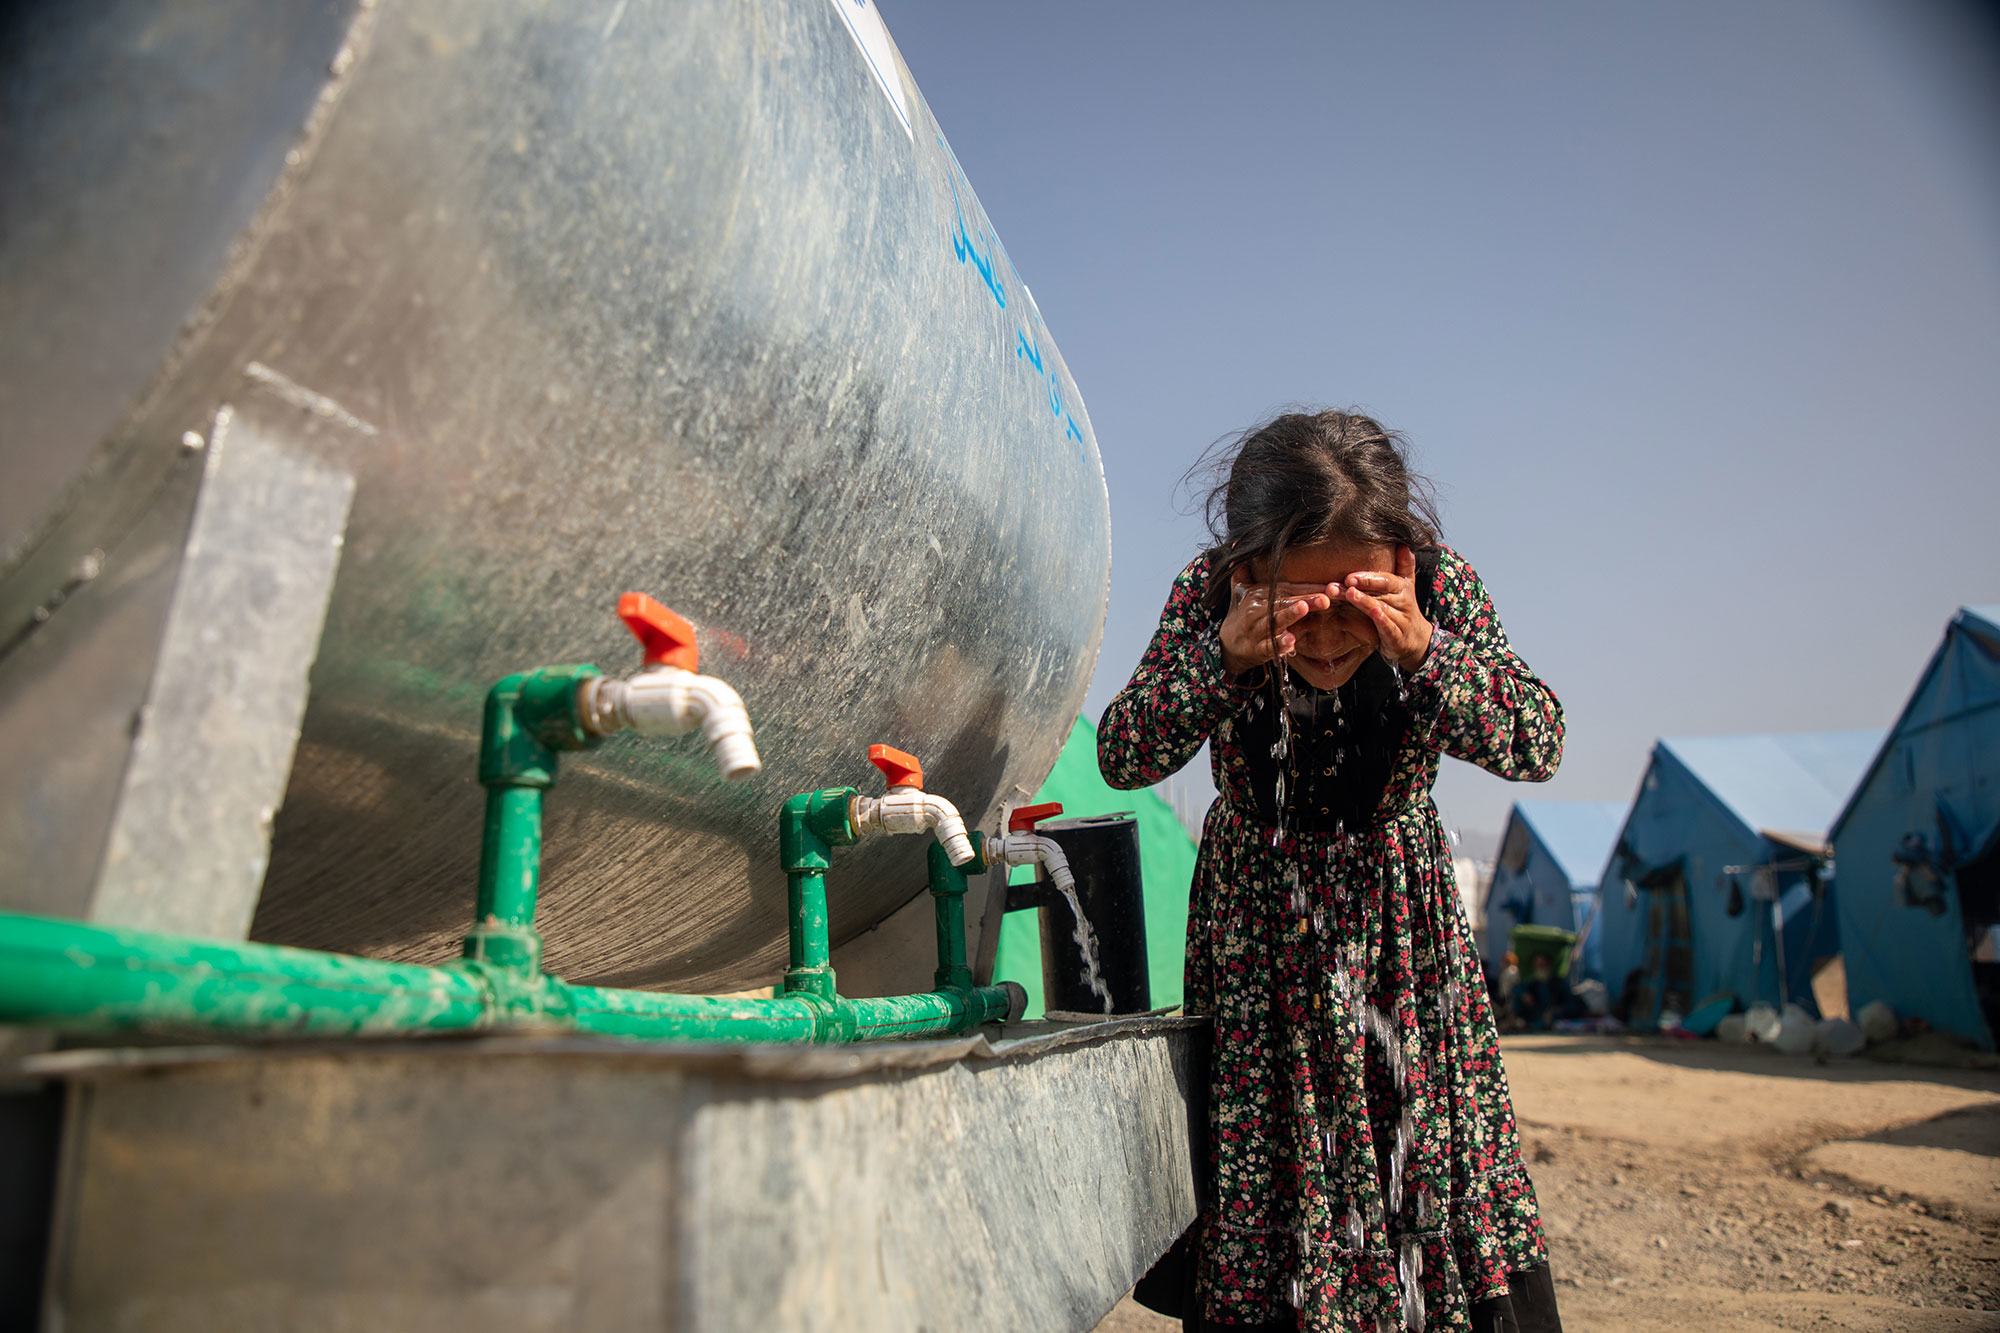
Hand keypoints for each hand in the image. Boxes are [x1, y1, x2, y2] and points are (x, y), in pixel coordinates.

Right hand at [1219, 568, 1334, 675]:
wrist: (1226, 643)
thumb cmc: (1242, 613)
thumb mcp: (1240, 588)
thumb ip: (1244, 568)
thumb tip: (1238, 542)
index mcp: (1259, 594)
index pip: (1288, 589)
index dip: (1309, 587)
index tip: (1330, 587)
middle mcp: (1257, 610)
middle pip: (1284, 602)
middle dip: (1305, 599)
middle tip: (1324, 597)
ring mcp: (1256, 630)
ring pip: (1275, 622)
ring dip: (1289, 615)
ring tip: (1303, 608)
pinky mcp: (1256, 649)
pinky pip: (1268, 647)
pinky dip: (1278, 646)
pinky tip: (1290, 643)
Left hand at [1341, 546, 1433, 669]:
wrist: (1417, 640)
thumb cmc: (1403, 609)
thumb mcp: (1406, 586)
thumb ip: (1404, 566)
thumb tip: (1403, 544)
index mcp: (1401, 588)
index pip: (1385, 579)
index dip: (1368, 576)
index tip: (1350, 575)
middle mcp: (1402, 601)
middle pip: (1380, 591)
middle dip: (1363, 585)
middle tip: (1345, 581)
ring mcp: (1401, 618)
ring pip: (1382, 608)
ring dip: (1365, 602)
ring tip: (1349, 594)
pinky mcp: (1398, 636)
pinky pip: (1389, 626)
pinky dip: (1382, 620)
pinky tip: (1372, 613)